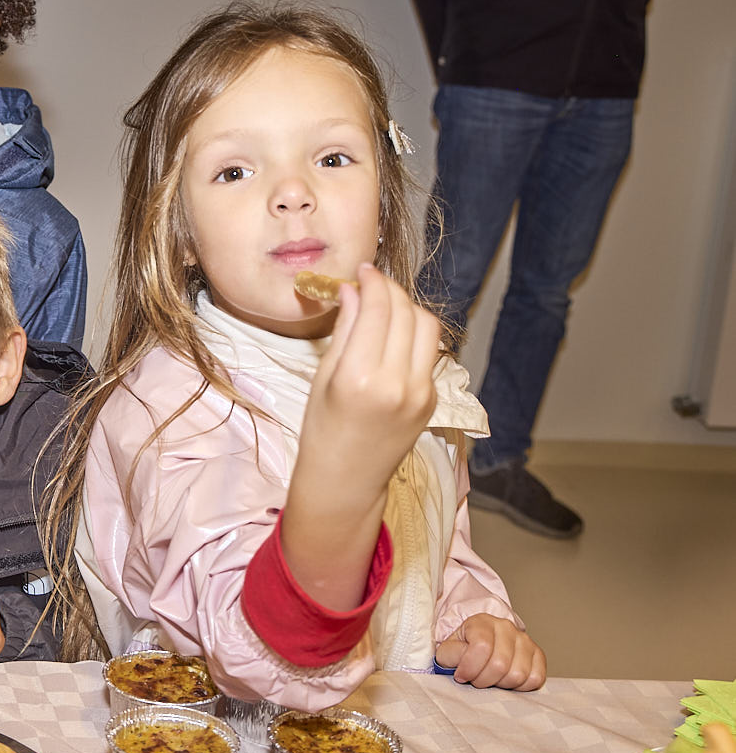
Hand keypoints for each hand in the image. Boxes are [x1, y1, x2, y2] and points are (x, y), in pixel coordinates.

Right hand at [282, 263, 440, 608]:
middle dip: (389, 289)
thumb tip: (352, 291)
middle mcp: (396, 382)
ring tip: (384, 306)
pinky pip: (428, 351)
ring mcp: (420, 392)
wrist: (346, 481)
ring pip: (427, 326)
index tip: (361, 271)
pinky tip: (392, 335)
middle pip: (406, 311)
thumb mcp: (322, 378)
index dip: (372, 281)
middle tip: (371, 283)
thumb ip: (343, 331)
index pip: (378, 308)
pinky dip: (413, 334)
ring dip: (407, 307)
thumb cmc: (321, 432)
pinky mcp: (432, 399)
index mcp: (360, 377)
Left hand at [434, 613, 546, 689]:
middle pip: (500, 664)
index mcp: (482, 622)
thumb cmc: (465, 647)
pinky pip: (535, 679)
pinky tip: (506, 680)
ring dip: (501, 685)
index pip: (482, 647)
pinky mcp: (538, 654)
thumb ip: (451, 655)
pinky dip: (520, 687)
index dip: (470, 667)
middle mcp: (506, 627)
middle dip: (484, 680)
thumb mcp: (449, 648)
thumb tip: (461, 666)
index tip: (461, 676)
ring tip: (491, 679)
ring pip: (518, 674)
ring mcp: (525, 640)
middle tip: (475, 680)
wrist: (481, 643)